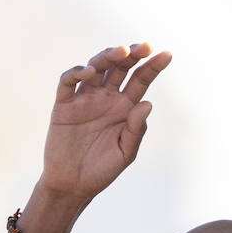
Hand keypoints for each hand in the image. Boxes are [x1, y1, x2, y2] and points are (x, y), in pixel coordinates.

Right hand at [41, 42, 171, 202]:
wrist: (74, 185)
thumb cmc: (102, 169)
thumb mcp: (126, 153)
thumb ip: (136, 130)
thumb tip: (147, 103)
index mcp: (124, 107)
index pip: (140, 80)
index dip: (153, 67)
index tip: (167, 55)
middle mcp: (106, 98)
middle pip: (120, 68)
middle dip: (132, 54)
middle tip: (143, 47)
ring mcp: (84, 99)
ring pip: (96, 68)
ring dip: (107, 56)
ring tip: (121, 51)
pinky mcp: (63, 105)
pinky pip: (68, 82)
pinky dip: (76, 73)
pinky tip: (89, 71)